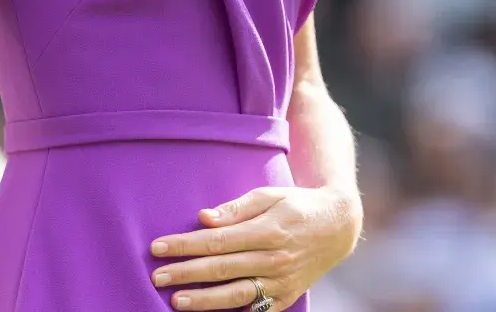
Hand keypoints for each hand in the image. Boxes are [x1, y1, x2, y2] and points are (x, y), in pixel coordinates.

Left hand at [149, 185, 362, 309]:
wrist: (338, 227)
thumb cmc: (296, 205)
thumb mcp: (270, 195)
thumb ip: (236, 208)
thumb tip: (203, 218)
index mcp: (269, 229)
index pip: (218, 240)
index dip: (186, 245)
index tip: (158, 247)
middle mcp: (275, 259)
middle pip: (222, 269)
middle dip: (186, 273)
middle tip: (157, 276)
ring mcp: (282, 282)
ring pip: (236, 295)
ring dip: (204, 300)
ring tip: (176, 301)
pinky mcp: (287, 298)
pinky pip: (256, 311)